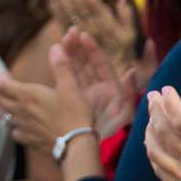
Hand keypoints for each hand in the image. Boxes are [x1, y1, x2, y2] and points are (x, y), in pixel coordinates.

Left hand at [0, 63, 93, 156]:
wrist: (77, 143)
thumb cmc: (75, 113)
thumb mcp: (71, 86)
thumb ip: (61, 66)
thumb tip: (55, 47)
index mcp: (28, 95)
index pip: (3, 84)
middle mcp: (21, 111)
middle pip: (0, 100)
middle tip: (2, 85)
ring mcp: (24, 127)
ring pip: (5, 116)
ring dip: (5, 108)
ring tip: (9, 103)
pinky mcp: (30, 140)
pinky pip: (15, 133)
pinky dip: (14, 127)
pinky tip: (19, 126)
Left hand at [47, 0, 139, 66]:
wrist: (111, 81)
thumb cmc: (125, 57)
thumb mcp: (130, 36)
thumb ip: (127, 17)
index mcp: (106, 26)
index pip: (92, 3)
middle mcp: (90, 30)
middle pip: (76, 5)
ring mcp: (79, 37)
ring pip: (67, 13)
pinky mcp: (71, 43)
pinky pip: (61, 25)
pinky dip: (55, 11)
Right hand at [52, 27, 141, 141]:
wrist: (90, 147)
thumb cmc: (109, 131)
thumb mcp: (123, 113)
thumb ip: (129, 93)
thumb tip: (131, 72)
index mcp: (107, 88)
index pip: (99, 63)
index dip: (92, 49)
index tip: (82, 35)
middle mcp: (93, 88)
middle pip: (84, 63)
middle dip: (77, 47)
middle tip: (69, 32)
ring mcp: (79, 93)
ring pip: (72, 69)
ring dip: (66, 54)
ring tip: (59, 41)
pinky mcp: (67, 98)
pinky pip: (61, 80)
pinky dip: (55, 69)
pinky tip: (49, 59)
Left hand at [144, 66, 180, 180]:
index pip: (180, 119)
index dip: (169, 102)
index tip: (166, 90)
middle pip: (164, 132)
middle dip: (155, 110)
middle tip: (152, 97)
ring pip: (156, 150)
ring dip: (149, 130)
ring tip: (152, 116)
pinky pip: (159, 168)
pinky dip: (153, 151)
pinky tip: (154, 141)